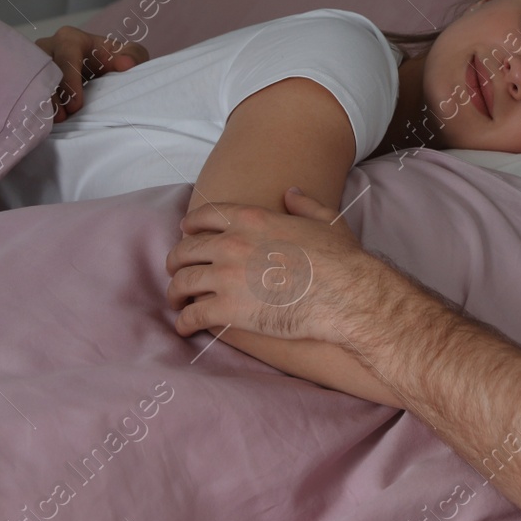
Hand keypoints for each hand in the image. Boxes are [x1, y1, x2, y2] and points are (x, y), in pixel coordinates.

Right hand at [34, 26, 147, 121]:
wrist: (102, 70)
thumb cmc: (115, 60)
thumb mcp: (131, 55)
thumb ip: (133, 55)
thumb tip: (126, 64)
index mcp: (70, 38)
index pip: (66, 57)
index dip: (70, 81)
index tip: (77, 105)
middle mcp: (47, 47)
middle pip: (44, 70)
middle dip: (54, 95)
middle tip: (64, 118)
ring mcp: (35, 63)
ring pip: (32, 81)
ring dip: (43, 102)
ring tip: (57, 121)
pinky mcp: (29, 78)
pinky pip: (26, 90)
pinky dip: (34, 105)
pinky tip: (43, 121)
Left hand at [165, 188, 382, 342]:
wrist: (344, 295)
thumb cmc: (341, 260)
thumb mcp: (327, 221)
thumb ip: (305, 204)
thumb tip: (291, 193)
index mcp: (251, 219)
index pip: (205, 215)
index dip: (191, 224)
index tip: (186, 232)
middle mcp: (231, 244)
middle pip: (186, 249)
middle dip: (176, 260)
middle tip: (175, 270)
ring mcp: (226, 277)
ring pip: (182, 283)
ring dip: (175, 292)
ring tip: (177, 300)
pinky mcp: (227, 310)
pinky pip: (193, 316)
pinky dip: (184, 323)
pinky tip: (185, 327)